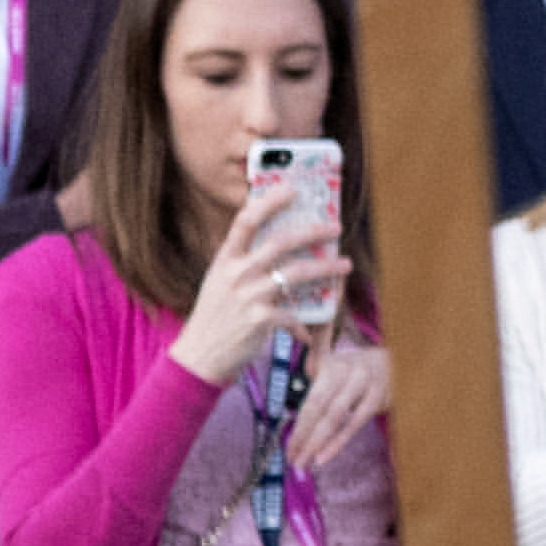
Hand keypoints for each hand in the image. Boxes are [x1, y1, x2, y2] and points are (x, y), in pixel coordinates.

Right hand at [173, 173, 335, 384]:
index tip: (292, 190)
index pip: (246, 220)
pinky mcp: (260, 320)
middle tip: (335, 226)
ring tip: (346, 265)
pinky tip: (307, 334)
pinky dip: (304, 325)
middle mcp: (236, 273)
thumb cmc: (215, 318)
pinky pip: (295, 315)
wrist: (199, 355)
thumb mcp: (221, 283)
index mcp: (225, 259)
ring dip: (326, 268)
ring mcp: (248, 295)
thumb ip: (244, 266)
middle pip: (280, 242)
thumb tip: (278, 252)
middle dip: (312, 232)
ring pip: (296, 274)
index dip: (270, 202)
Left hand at [289, 332, 391, 475]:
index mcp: (332, 367)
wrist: (397, 361)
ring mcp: (367, 386)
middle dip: (306, 438)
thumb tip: (300, 427)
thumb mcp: (336, 370)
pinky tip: (325, 455)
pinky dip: (339, 441)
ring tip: (307, 462)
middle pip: (321, 411)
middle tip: (294, 461)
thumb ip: (318, 391)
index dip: (299, 427)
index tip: (288, 448)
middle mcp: (348, 374)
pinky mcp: (381, 399)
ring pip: (338, 420)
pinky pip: (357, 424)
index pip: (311, 402)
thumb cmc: (358, 371)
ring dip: (320, 443)